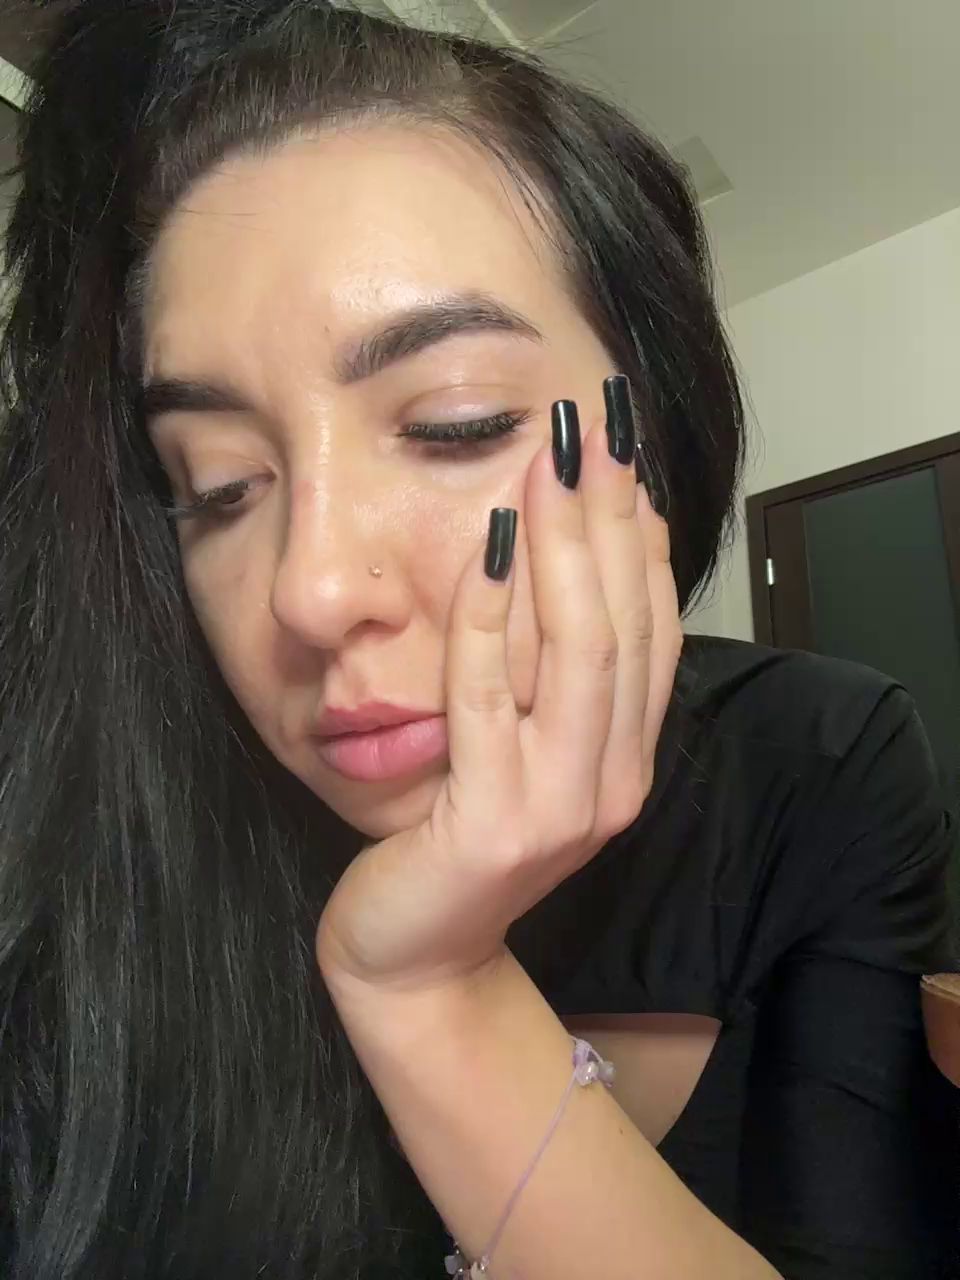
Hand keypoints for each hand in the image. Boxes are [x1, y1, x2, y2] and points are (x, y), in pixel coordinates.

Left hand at [316, 381, 681, 990]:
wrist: (415, 954)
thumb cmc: (459, 839)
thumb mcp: (524, 752)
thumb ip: (554, 682)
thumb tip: (566, 567)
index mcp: (626, 757)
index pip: (652, 627)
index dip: (640, 536)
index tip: (621, 454)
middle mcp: (613, 780)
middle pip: (622, 624)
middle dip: (607, 518)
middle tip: (590, 426)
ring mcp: (562, 808)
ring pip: (577, 653)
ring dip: (563, 548)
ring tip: (548, 462)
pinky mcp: (496, 825)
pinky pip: (491, 700)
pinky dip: (490, 619)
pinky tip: (487, 548)